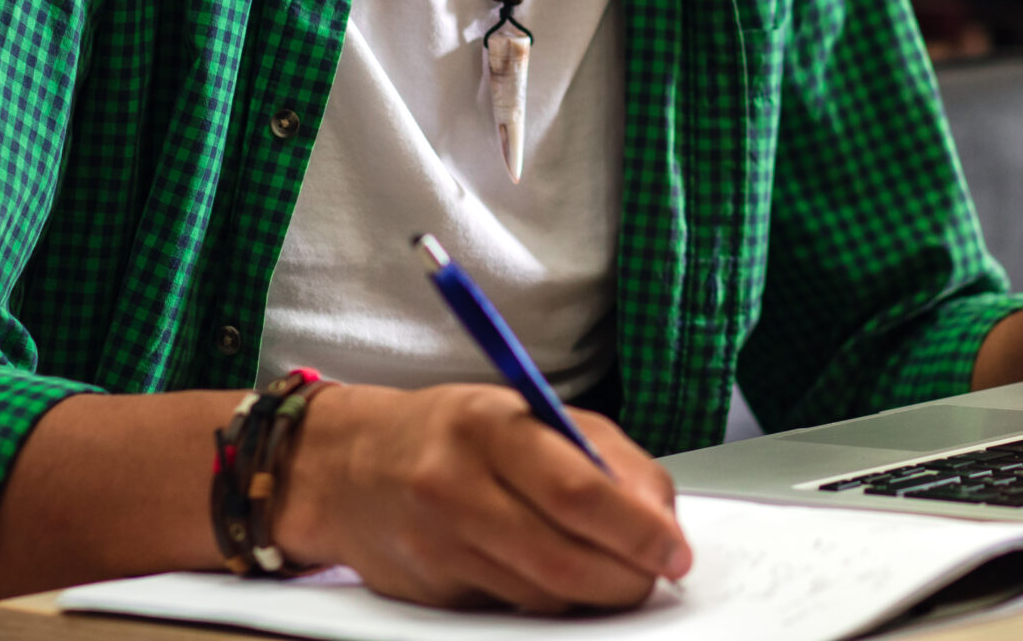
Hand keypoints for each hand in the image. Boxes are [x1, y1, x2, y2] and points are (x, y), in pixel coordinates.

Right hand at [276, 384, 691, 612]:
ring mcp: (439, 545)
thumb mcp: (527, 413)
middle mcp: (458, 486)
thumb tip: (660, 515)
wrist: (346, 467)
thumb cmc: (452, 434)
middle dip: (626, 577)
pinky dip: (549, 601)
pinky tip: (554, 576)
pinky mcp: (429, 594)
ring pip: (543, 594)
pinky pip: (512, 610)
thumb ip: (601, 454)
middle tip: (656, 575)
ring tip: (610, 570)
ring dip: (593, 593)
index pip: (578, 491)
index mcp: (492, 426)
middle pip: (563, 557)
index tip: (675, 550)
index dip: (638, 530)